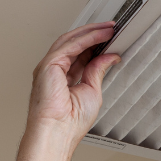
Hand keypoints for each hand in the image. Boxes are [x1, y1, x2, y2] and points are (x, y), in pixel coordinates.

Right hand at [27, 21, 121, 141]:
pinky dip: (87, 38)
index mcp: (63, 78)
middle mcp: (54, 70)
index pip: (80, 54)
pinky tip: (100, 35)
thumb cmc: (71, 122)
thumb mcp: (92, 91)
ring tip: (109, 28)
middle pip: (74, 44)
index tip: (110, 38)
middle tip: (112, 28)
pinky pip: (70, 45)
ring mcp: (49, 66)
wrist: (58, 132)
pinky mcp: (48, 64)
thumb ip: (98, 71)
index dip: (95, 44)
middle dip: (94, 34)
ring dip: (92, 32)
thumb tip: (109, 56)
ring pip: (71, 40)